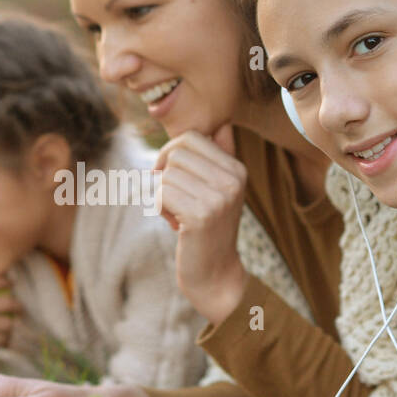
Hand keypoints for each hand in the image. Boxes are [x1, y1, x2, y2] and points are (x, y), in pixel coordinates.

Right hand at [0, 271, 19, 374]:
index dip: (3, 281)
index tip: (9, 283)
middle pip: (6, 302)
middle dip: (16, 303)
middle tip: (18, 306)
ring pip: (8, 321)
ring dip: (14, 323)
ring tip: (15, 324)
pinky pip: (5, 338)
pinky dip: (7, 339)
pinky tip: (7, 340)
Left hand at [154, 125, 248, 325]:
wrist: (215, 274)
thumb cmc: (206, 228)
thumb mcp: (217, 189)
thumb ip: (217, 156)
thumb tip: (221, 123)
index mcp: (237, 169)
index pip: (192, 136)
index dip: (170, 152)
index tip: (168, 174)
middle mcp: (233, 179)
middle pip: (177, 152)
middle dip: (163, 173)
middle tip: (170, 197)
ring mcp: (219, 197)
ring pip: (167, 173)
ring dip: (161, 194)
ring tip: (176, 214)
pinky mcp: (201, 215)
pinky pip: (162, 193)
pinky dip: (159, 208)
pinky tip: (174, 224)